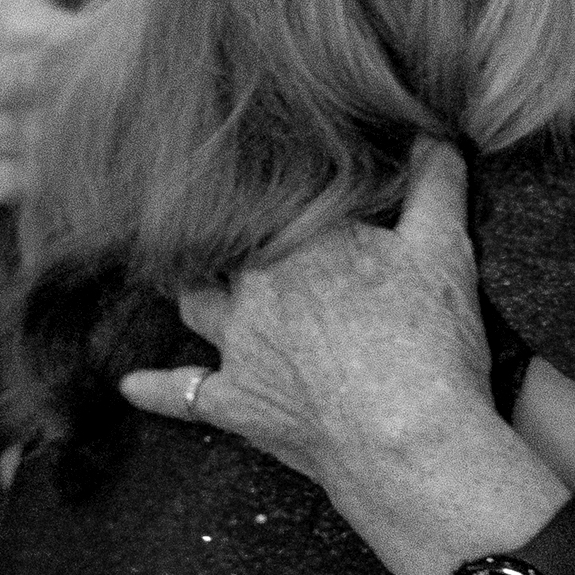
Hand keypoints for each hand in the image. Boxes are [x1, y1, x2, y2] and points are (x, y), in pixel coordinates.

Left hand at [118, 139, 491, 493]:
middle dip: (229, 232)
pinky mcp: (237, 402)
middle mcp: (256, 282)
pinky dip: (156, 388)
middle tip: (226, 219)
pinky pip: (182, 393)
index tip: (282, 168)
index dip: (283, 183)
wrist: (406, 443)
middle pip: (228, 242)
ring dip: (193, 288)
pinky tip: (130, 386)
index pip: (282, 192)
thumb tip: (431, 132)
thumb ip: (435, 182)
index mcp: (303, 235)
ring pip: (198, 300)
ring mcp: (240, 344)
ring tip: (187, 276)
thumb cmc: (430, 343)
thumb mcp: (444, 250)